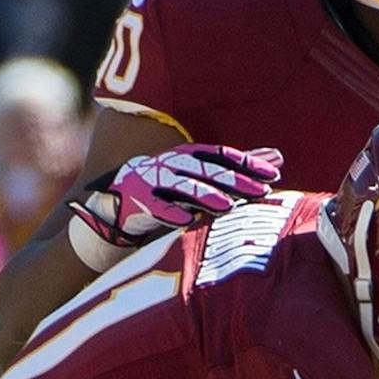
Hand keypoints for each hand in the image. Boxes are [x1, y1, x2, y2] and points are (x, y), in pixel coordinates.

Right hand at [69, 144, 282, 254]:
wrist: (105, 220)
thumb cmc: (156, 206)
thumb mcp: (192, 188)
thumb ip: (229, 175)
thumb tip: (273, 162)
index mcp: (180, 159)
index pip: (218, 155)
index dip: (245, 162)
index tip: (274, 170)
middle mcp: (164, 165)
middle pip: (204, 169)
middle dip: (234, 179)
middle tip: (262, 189)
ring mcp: (146, 182)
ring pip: (180, 186)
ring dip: (205, 195)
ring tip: (229, 206)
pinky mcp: (130, 203)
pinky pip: (152, 208)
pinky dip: (169, 213)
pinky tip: (187, 222)